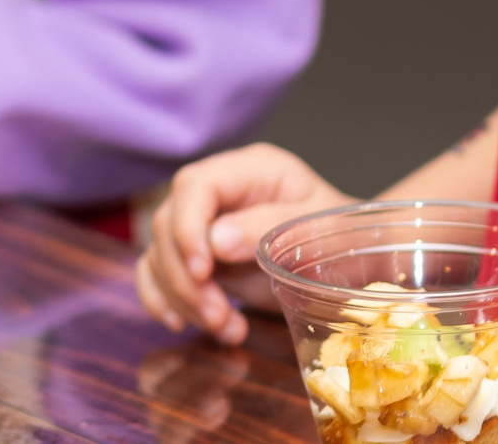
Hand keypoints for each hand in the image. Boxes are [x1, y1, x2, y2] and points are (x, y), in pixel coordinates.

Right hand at [137, 144, 354, 343]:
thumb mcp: (316, 228)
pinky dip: (164, 302)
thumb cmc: (338, 235)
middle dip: (187, 279)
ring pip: (159, 255)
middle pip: (168, 224)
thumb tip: (215, 241)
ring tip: (227, 328)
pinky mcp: (192, 254)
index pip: (196, 185)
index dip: (188, 228)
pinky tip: (188, 324)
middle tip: (220, 316)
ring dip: (183, 299)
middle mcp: (219, 190)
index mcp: (251, 169)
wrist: (343, 257)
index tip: (202, 271)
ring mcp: (201, 222)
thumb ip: (268, 226)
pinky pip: (154, 274)